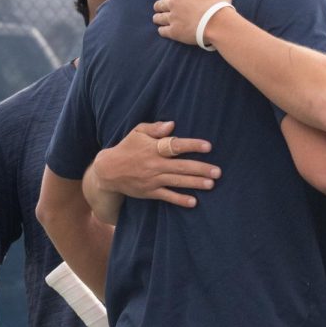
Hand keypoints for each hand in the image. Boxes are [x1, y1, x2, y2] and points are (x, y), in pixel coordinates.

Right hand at [93, 121, 218, 207]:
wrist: (108, 171)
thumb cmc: (127, 147)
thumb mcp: (137, 132)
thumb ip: (155, 128)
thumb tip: (172, 124)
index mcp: (153, 148)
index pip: (175, 146)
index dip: (192, 146)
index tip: (208, 146)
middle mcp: (154, 165)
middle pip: (181, 167)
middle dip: (201, 169)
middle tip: (218, 171)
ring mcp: (152, 179)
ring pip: (177, 181)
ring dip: (195, 183)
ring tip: (211, 184)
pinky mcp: (150, 192)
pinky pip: (167, 196)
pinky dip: (180, 199)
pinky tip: (194, 202)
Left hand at [154, 0, 233, 45]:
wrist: (217, 21)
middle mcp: (174, 3)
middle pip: (160, 4)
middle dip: (159, 5)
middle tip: (160, 8)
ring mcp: (173, 18)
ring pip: (159, 17)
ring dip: (158, 17)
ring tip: (158, 19)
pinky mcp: (175, 32)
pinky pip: (163, 31)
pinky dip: (162, 30)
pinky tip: (163, 30)